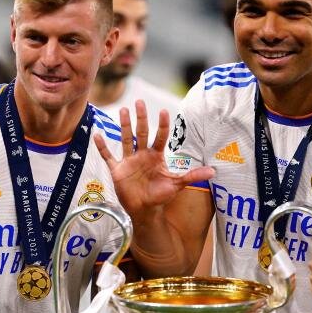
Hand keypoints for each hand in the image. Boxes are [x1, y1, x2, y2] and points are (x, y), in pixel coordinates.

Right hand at [95, 100, 213, 219]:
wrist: (145, 210)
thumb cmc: (161, 195)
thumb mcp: (177, 184)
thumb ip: (193, 175)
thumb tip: (213, 172)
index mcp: (156, 156)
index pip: (160, 137)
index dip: (162, 125)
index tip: (164, 111)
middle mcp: (142, 155)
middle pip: (141, 133)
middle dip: (140, 118)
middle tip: (139, 102)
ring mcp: (129, 161)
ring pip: (126, 139)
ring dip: (124, 126)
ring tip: (123, 110)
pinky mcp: (117, 170)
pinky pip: (108, 156)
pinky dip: (102, 147)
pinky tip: (97, 135)